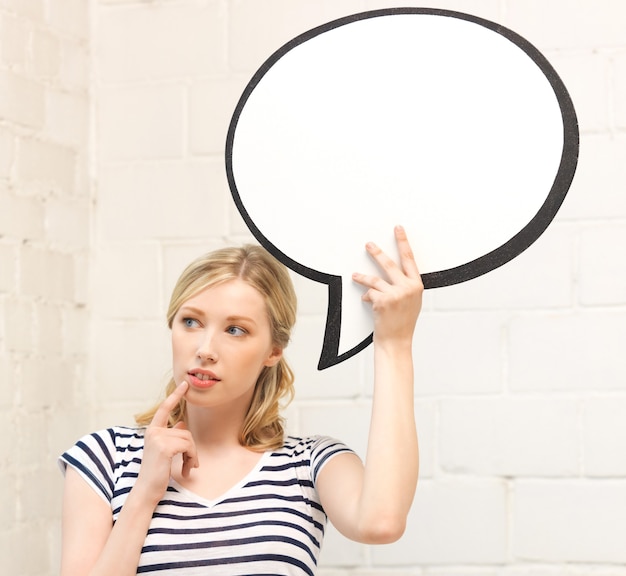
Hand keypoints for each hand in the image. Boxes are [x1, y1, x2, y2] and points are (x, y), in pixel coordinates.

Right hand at [135, 382, 197, 505]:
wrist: (147, 491)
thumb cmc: (156, 473)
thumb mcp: (164, 451)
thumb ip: (172, 436)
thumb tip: (182, 423)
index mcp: (152, 431)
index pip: (164, 409)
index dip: (175, 396)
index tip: (184, 384)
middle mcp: (153, 432)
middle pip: (185, 432)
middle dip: (191, 449)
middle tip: (190, 464)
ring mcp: (158, 438)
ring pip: (188, 440)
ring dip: (192, 456)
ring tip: (187, 468)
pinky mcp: (165, 447)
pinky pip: (188, 446)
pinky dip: (191, 458)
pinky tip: (184, 470)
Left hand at [352, 225, 423, 346]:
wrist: (397, 341)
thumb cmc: (403, 322)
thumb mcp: (412, 301)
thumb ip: (406, 286)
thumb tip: (395, 272)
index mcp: (417, 285)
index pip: (409, 259)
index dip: (403, 242)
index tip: (398, 229)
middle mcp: (408, 288)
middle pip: (390, 264)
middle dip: (377, 253)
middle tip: (369, 245)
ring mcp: (396, 294)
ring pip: (375, 279)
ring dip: (362, 277)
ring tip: (355, 275)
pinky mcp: (383, 301)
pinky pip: (370, 293)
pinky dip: (366, 297)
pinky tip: (367, 302)